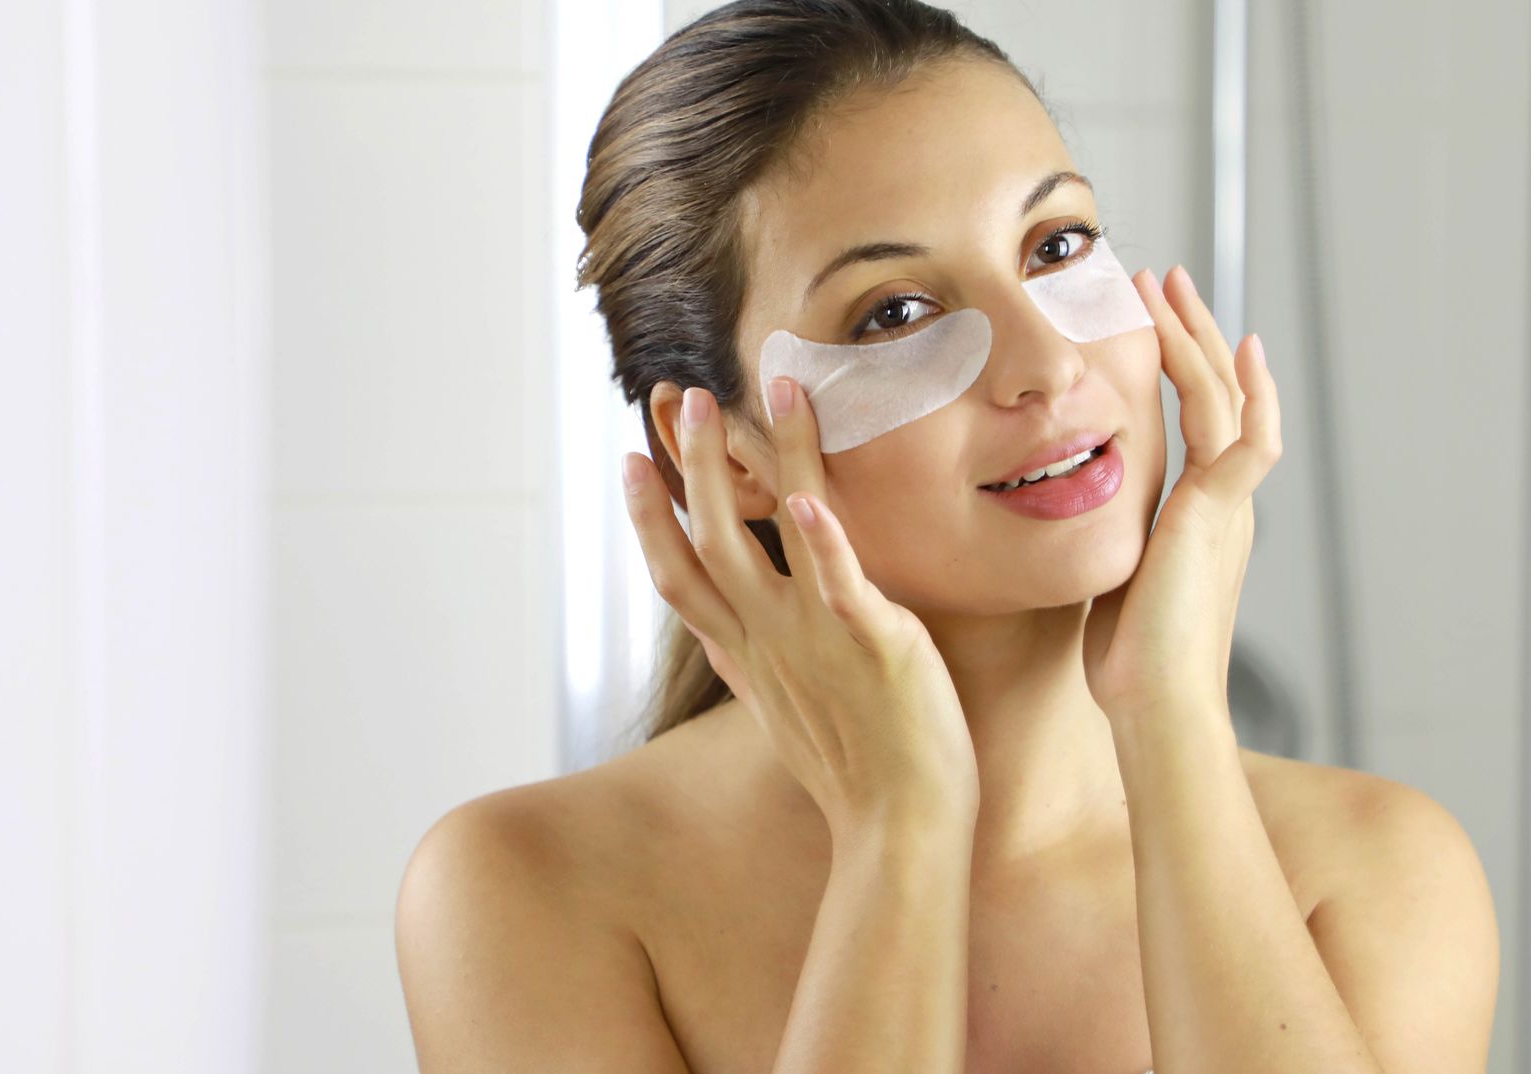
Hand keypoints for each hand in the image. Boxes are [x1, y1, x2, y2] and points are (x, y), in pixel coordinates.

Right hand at [621, 379, 979, 841]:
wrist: (899, 828)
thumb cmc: (855, 769)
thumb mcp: (782, 710)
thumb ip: (751, 662)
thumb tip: (722, 637)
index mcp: (746, 653)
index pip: (678, 575)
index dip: (648, 516)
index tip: (631, 461)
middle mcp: (766, 639)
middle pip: (703, 542)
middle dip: (687, 466)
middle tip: (680, 398)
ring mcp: (812, 639)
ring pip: (758, 541)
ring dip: (748, 467)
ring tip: (756, 395)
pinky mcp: (870, 643)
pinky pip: (838, 584)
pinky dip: (821, 542)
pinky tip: (810, 498)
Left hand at [1082, 265, 1282, 718]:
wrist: (1157, 701)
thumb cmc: (1128, 663)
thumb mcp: (1112, 583)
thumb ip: (1104, 545)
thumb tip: (1062, 531)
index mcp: (1200, 518)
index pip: (1195, 425)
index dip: (1178, 372)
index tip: (1150, 327)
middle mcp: (1224, 504)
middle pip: (1218, 396)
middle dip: (1192, 336)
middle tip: (1166, 283)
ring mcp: (1229, 506)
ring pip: (1226, 399)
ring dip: (1198, 338)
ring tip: (1171, 286)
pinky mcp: (1224, 512)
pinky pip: (1246, 434)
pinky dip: (1244, 388)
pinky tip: (1233, 346)